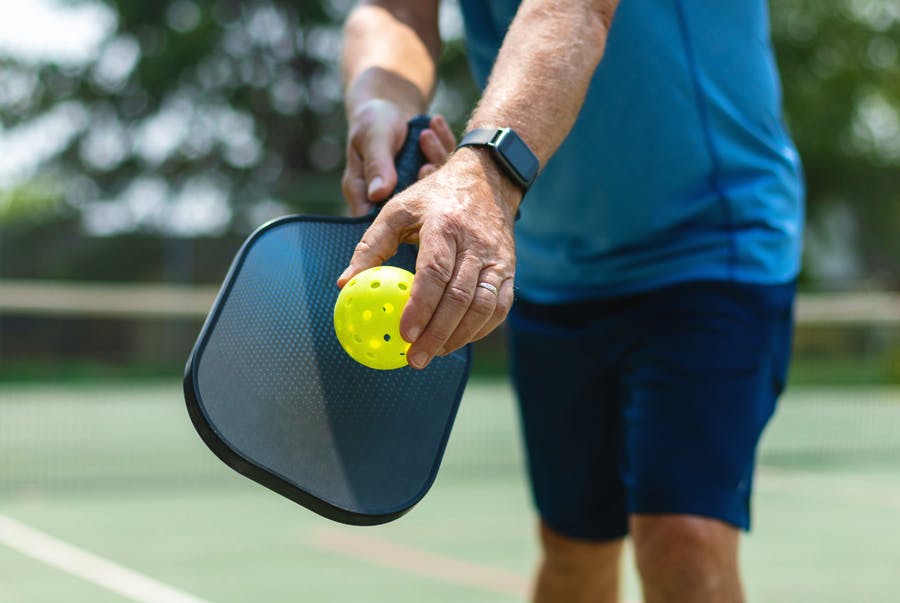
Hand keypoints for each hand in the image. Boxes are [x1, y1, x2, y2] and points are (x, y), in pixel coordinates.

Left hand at [337, 148, 519, 368]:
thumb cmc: (434, 197)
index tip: (403, 334)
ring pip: (484, 306)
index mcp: (444, 225)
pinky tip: (458, 340)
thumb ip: (370, 246)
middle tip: (415, 358)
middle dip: (437, 334)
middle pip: (459, 297)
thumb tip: (344, 283)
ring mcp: (497, 258)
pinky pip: (500, 307)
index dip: (420, 307)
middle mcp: (475, 243)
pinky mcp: (510, 269)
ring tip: (434, 353)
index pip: (434, 272)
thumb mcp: (397, 210)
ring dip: (459, 337)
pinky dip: (480, 330)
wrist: (488, 179)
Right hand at [341, 100, 456, 216]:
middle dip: (424, 183)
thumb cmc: (373, 120)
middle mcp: (390, 197)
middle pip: (412, 207)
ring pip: (433, 186)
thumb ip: (377, 165)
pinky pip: (444, 167)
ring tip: (426, 134)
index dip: (399, 214)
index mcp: (364, 194)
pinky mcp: (432, 177)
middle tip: (426, 162)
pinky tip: (437, 122)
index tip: (415, 187)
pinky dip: (443, 144)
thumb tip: (377, 194)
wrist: (390, 105)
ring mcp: (414, 188)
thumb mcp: (373, 138)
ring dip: (434, 157)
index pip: (377, 220)